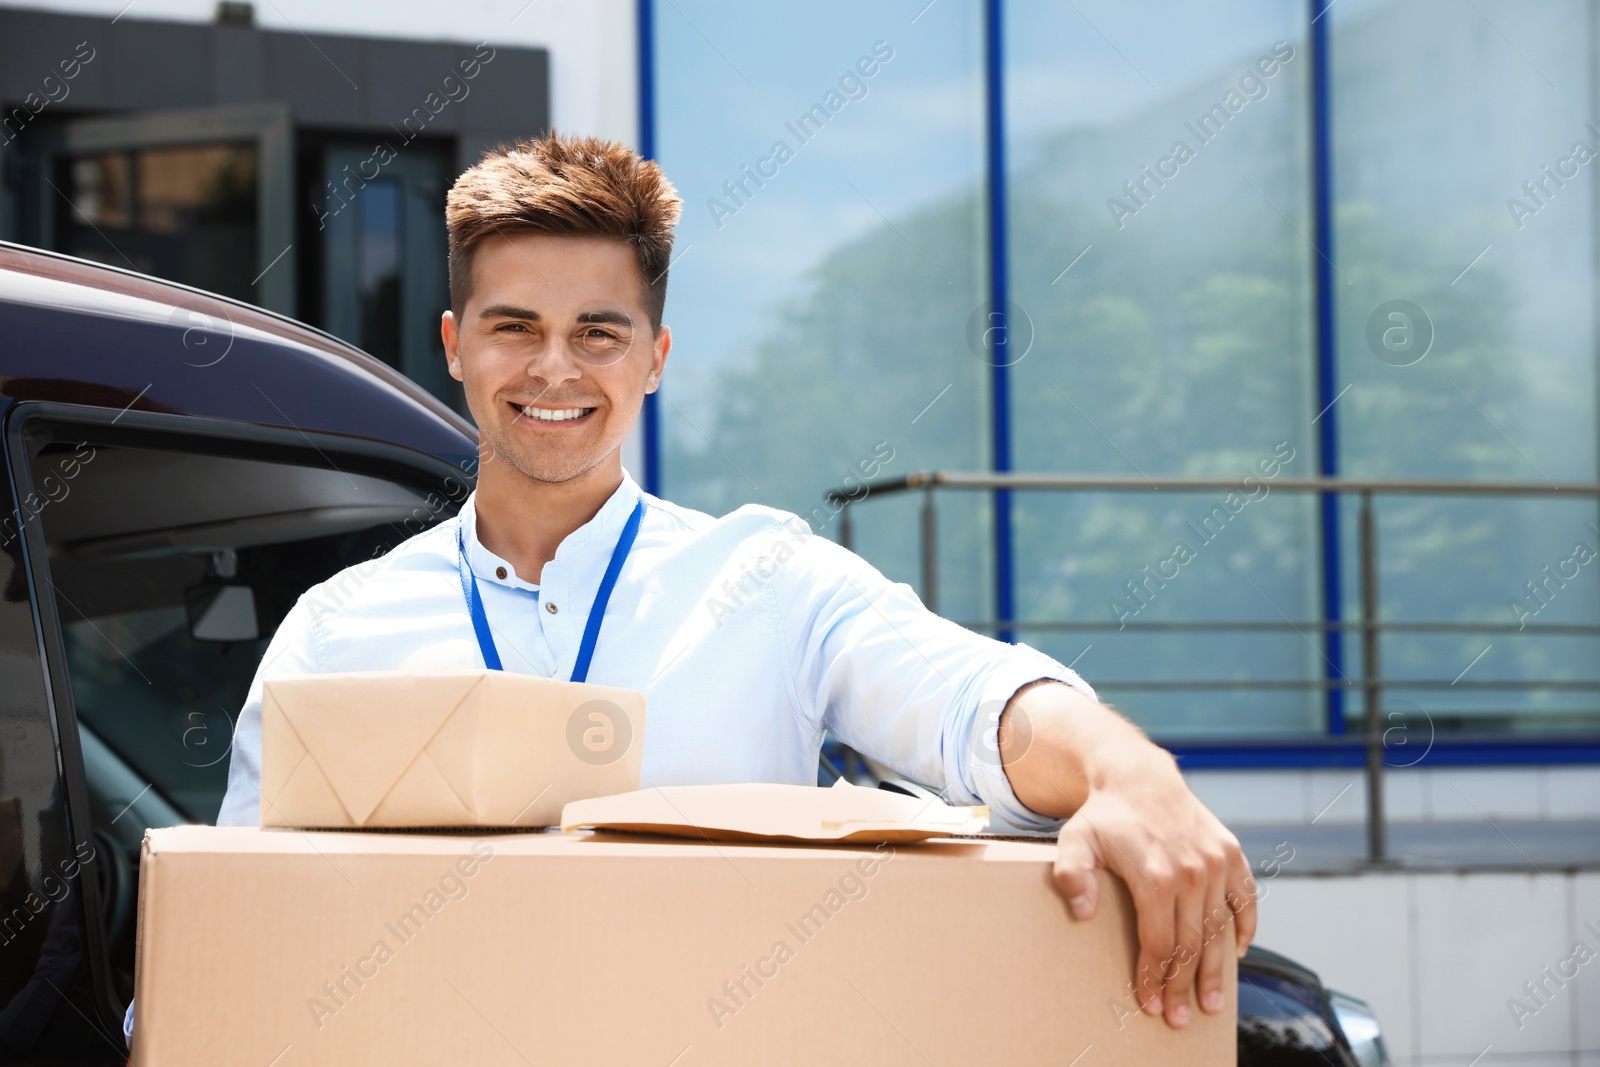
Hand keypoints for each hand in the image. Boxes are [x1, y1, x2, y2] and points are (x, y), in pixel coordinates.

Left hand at [997, 681, 1256, 1029]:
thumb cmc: (1105, 816)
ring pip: (1219, 929)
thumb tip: (1082, 913)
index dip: (1154, 977)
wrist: (1139, 777)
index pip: (1159, 942)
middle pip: (1191, 944)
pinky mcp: (1231, 854)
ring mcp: (1216, 863)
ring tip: (1213, 1002)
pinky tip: (1238, 952)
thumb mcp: (1074, 841)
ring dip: (1217, 970)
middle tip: (1180, 1018)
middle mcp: (1193, 872)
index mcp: (1156, 876)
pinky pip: (1246, 899)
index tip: (1150, 1003)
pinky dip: (1246, 927)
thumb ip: (1071, 875)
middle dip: (1185, 986)